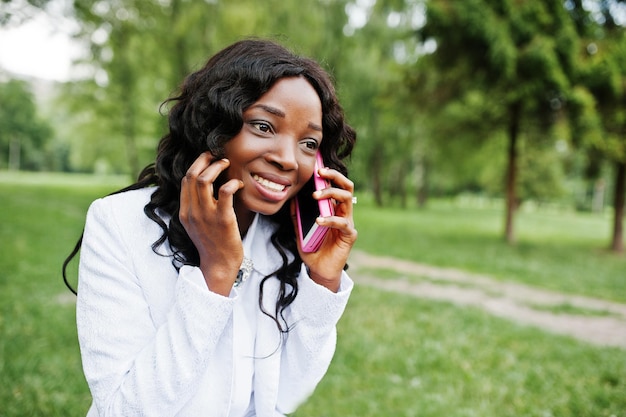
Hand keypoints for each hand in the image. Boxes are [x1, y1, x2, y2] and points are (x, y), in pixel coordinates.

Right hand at [179, 152, 243, 295]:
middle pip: (192, 176)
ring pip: (204, 180)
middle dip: (204, 160)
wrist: (219, 266)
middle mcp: (193, 212)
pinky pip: (225, 192)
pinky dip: (232, 182)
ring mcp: (207, 215)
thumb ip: (196, 208)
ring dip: (216, 167)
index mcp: (185, 212)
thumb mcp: (197, 225)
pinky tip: (238, 183)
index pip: (186, 180)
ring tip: (226, 163)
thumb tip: (203, 189)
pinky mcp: (223, 219)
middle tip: (217, 156)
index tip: (207, 159)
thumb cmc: (212, 245)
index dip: (196, 165)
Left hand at [292, 167, 357, 291]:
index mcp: (334, 208)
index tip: (317, 165)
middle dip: (335, 176)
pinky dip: (330, 219)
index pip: (336, 185)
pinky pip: (342, 223)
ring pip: (346, 199)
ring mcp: (348, 223)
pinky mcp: (349, 235)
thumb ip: (297, 215)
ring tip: (315, 196)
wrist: (319, 270)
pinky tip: (318, 221)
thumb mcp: (300, 229)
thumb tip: (291, 199)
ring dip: (330, 194)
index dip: (329, 174)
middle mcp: (343, 213)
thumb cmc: (313, 248)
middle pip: (346, 186)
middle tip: (320, 173)